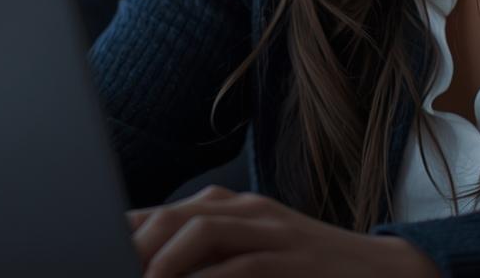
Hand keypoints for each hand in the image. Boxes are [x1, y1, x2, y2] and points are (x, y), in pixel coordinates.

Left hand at [126, 184, 440, 277]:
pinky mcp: (293, 261)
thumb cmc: (311, 274)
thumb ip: (207, 259)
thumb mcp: (255, 256)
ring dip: (161, 263)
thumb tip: (148, 262)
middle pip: (174, 216)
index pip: (163, 213)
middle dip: (132, 247)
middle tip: (105, 267)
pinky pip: (240, 268)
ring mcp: (273, 233)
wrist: (388, 274)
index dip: (123, 233)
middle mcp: (248, 211)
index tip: (91, 249)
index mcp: (232, 209)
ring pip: (200, 233)